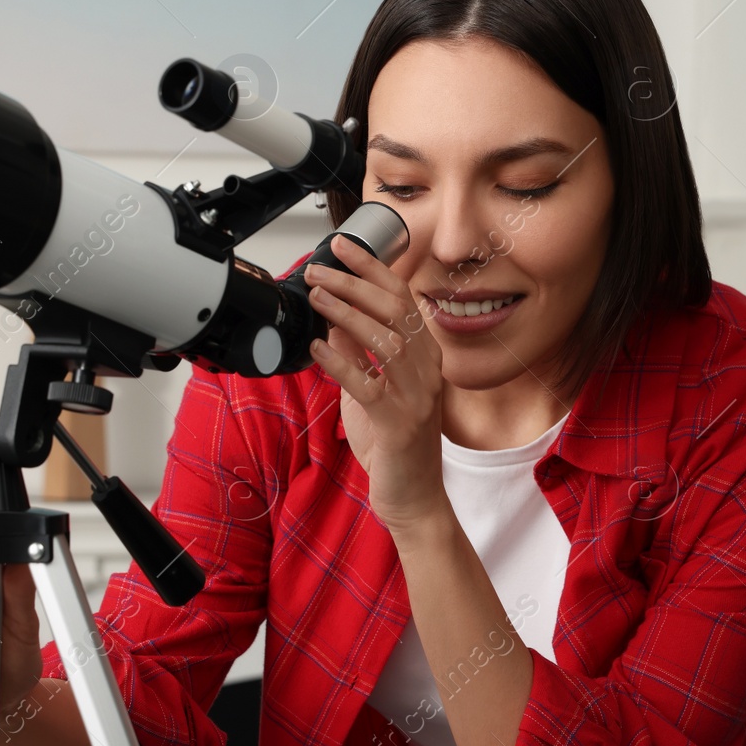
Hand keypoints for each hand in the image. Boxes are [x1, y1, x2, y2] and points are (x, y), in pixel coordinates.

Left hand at [306, 233, 449, 532]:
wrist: (414, 499)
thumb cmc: (394, 446)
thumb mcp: (373, 390)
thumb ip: (358, 356)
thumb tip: (335, 319)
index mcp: (424, 357)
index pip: (402, 298)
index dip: (373, 268)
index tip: (344, 246)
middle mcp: (427, 371)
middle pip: (394, 311)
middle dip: (355, 283)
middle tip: (320, 269)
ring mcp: (416, 397)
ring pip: (386, 340)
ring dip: (348, 314)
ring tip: (317, 297)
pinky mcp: (399, 424)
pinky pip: (369, 385)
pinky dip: (342, 363)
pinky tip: (319, 348)